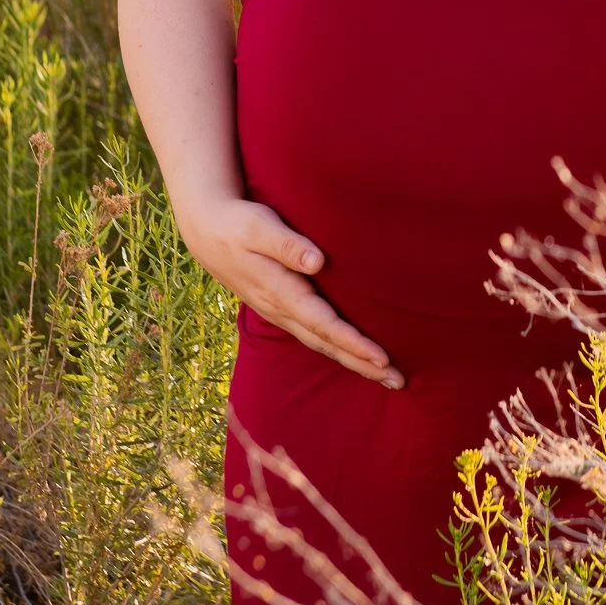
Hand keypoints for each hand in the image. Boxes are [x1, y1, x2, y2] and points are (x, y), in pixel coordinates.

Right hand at [178, 195, 403, 387]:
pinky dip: (336, 349)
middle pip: (326, 343)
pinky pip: (313, 336)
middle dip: (362, 364)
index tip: (381, 357)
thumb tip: (317, 262)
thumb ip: (287, 244)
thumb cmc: (238, 224)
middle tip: (398, 381)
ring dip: (353, 361)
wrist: (207, 233)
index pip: (323, 323)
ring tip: (386, 376)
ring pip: (320, 343)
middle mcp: (281, 309)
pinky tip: (353, 355)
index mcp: (280, 291)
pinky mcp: (280, 309)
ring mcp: (279, 313)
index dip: (352, 342)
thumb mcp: (259, 226)